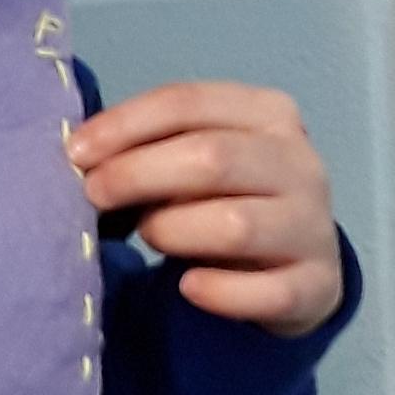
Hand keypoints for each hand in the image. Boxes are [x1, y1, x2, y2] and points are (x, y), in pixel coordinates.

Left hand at [66, 80, 341, 336]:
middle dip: (138, 174)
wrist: (296, 265)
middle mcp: (300, 163)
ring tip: (148, 237)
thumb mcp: (195, 157)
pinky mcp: (318, 286)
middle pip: (212, 157)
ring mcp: (314, 226)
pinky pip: (266, 293)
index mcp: (268, 113)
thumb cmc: (226, 197)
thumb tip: (82, 158)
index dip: (125, 124)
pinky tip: (188, 287)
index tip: (76, 152)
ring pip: (235, 224)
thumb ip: (150, 148)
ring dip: (173, 230)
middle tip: (93, 195)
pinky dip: (220, 292)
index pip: (188, 102)